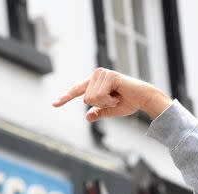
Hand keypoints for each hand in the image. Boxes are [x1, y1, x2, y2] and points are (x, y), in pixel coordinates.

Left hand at [53, 67, 171, 121]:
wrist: (143, 99)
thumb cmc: (127, 103)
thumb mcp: (109, 111)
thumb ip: (98, 112)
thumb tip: (87, 117)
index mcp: (94, 82)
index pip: (77, 91)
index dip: (65, 98)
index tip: (54, 104)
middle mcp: (96, 75)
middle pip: (85, 99)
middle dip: (101, 104)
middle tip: (114, 100)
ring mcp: (102, 73)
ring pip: (91, 98)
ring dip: (106, 102)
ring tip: (117, 97)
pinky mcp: (109, 75)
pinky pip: (100, 95)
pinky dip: (109, 100)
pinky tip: (118, 95)